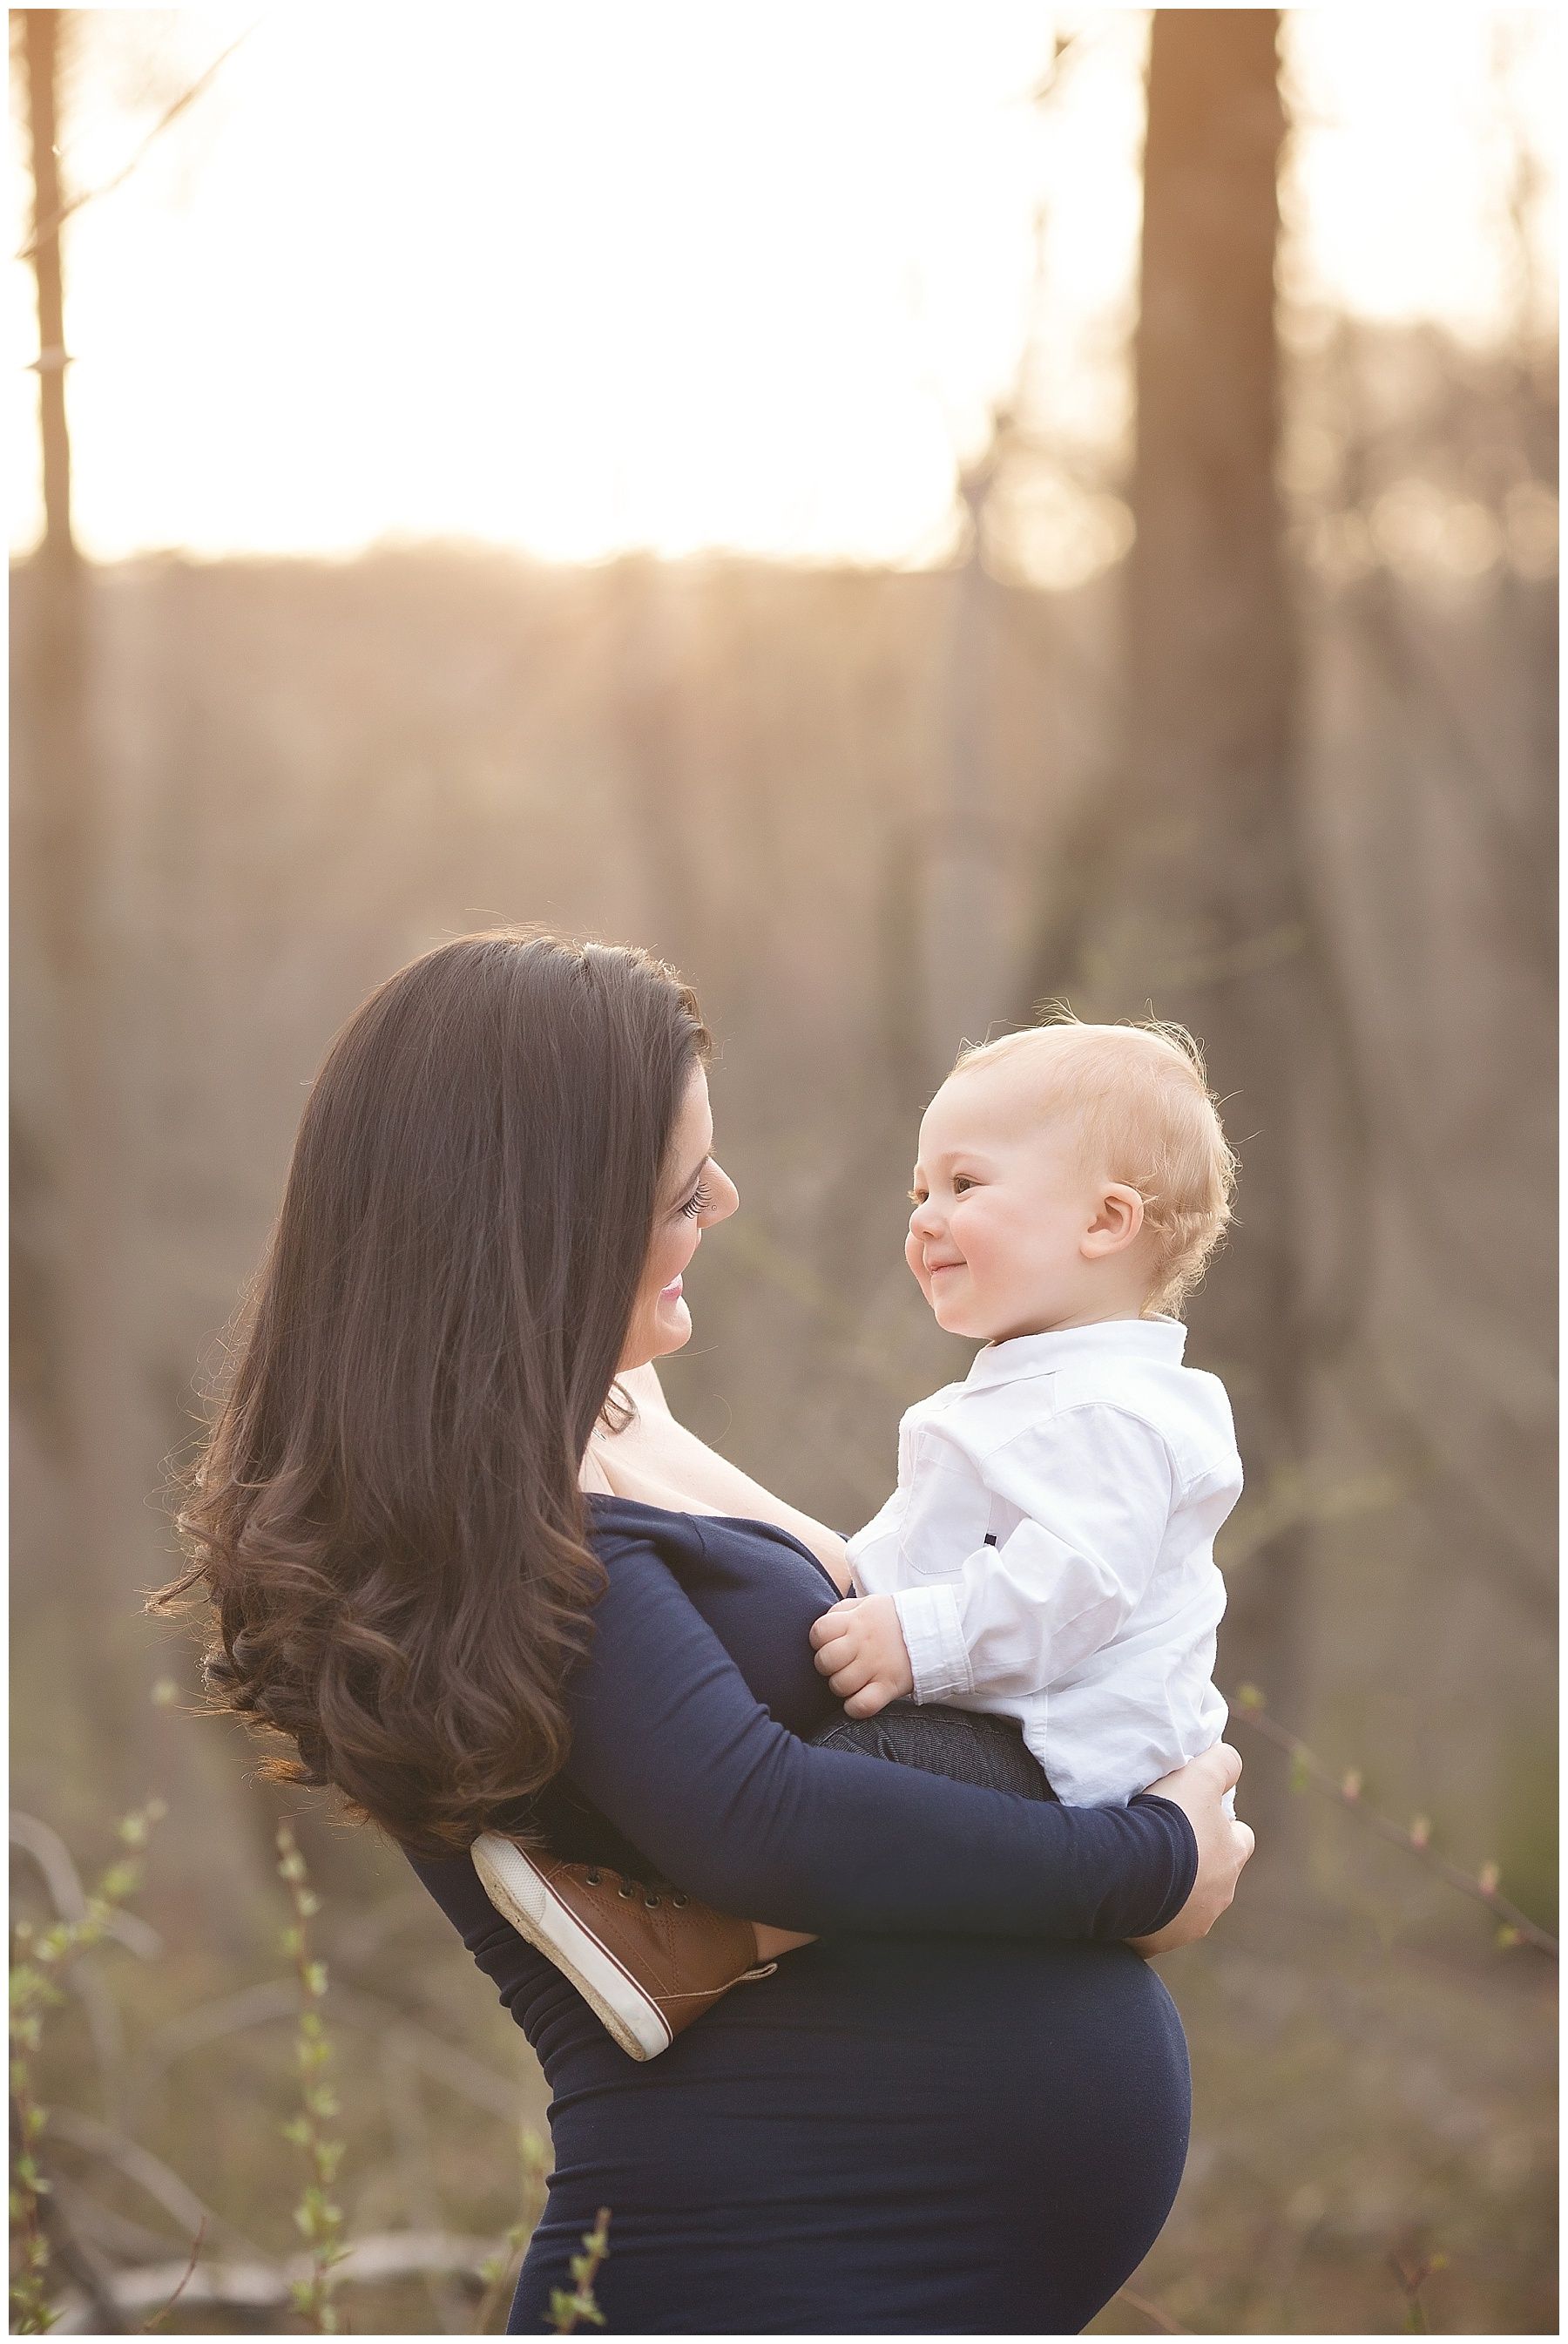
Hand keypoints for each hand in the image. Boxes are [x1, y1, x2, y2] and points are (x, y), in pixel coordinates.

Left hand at [808, 1595, 914, 1718]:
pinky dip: (854, 1707)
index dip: (818, 1640)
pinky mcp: (889, 1686)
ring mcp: (876, 1666)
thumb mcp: (867, 1604)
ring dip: (841, 1687)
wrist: (934, 1628)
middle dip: (826, 1666)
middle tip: (839, 1665)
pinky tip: (859, 1699)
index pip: (819, 1632)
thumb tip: (821, 1630)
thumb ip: (842, 1612)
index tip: (829, 1643)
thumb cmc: (893, 1618)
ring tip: (852, 1680)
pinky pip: (861, 1706)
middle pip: (825, 1662)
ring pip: (840, 1686)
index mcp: (856, 1620)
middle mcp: (863, 1643)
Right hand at [1125, 1742, 1252, 1955]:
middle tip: (1166, 1843)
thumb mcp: (1199, 1775)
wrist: (1128, 1870)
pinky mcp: (1158, 1942)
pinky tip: (1124, 1893)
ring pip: (1187, 1904)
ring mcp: (1190, 1923)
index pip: (1241, 1838)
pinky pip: (1154, 1926)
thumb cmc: (1169, 1820)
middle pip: (1215, 1876)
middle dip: (1198, 1862)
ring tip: (1141, 1868)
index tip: (1197, 1815)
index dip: (1223, 1826)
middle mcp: (1218, 1896)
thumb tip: (1231, 1762)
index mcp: (1231, 1857)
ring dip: (1172, 1889)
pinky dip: (1144, 1912)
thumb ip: (1223, 1763)